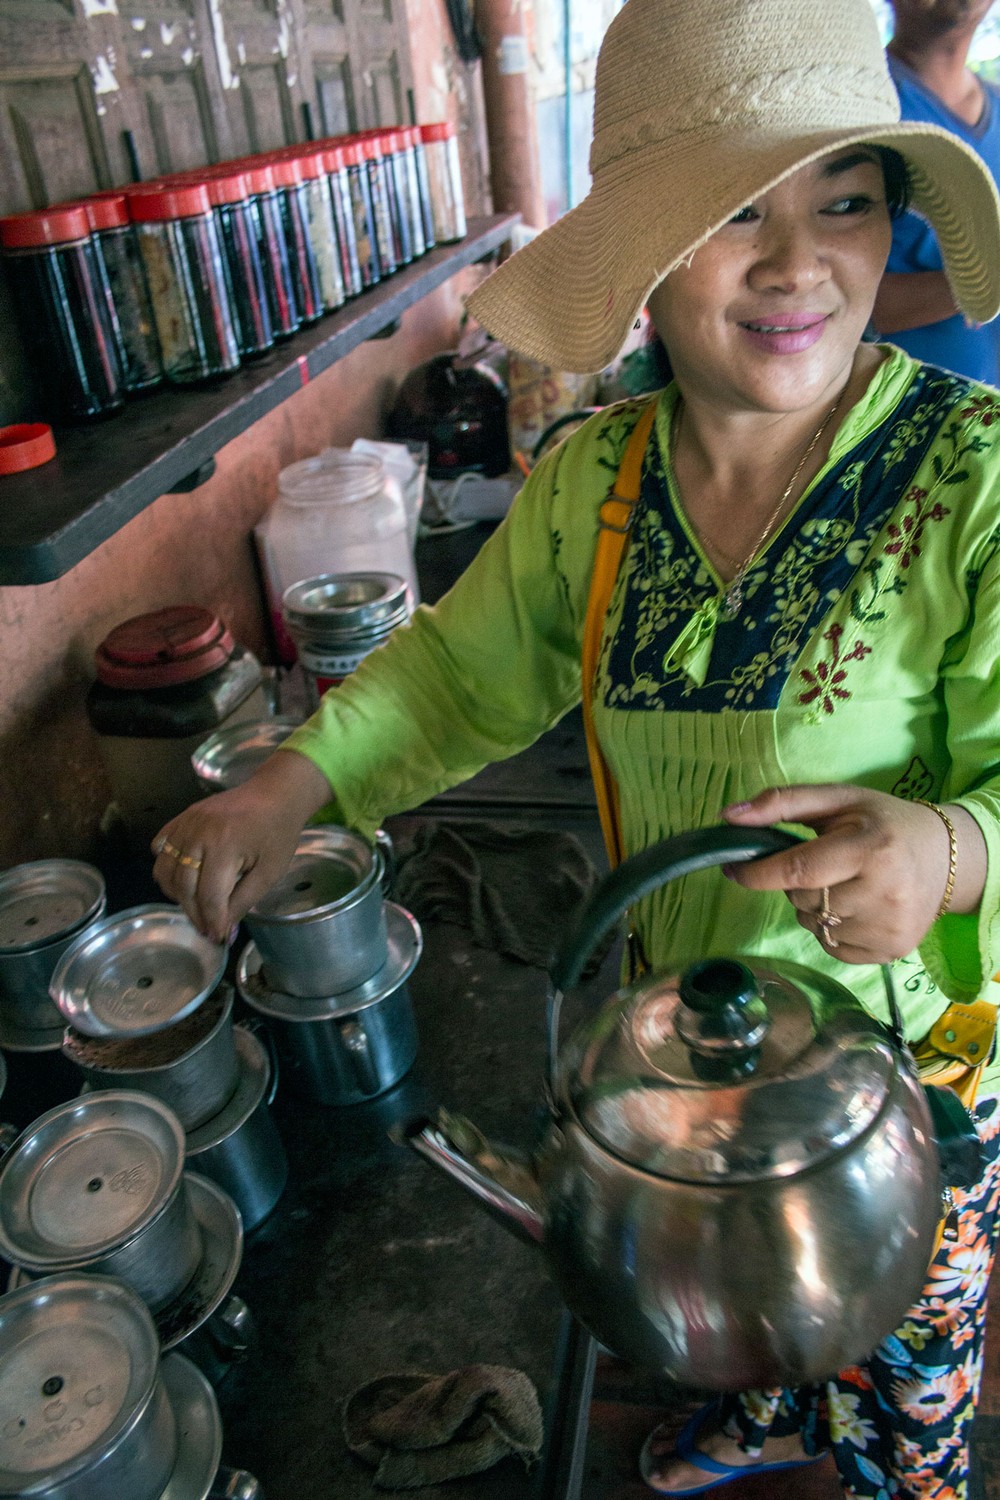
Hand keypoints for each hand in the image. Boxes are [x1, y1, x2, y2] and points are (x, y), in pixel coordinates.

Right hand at [151, 750, 333, 940]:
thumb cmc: (278, 833)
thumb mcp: (269, 872)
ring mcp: (185, 823)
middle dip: (195, 914)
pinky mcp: (180, 818)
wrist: (275, 794)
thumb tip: (224, 931)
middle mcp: (198, 833)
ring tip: (196, 905)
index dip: (214, 922)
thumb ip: (244, 901)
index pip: (210, 897)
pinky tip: (185, 879)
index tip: (219, 937)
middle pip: (183, 887)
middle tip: (207, 927)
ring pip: (165, 871)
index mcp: (225, 846)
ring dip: (177, 895)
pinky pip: (160, 849)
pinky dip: (167, 869)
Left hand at [722, 783, 985, 964]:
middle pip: (803, 901)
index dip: (758, 874)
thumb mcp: (838, 799)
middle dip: (796, 885)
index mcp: (870, 848)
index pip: (799, 870)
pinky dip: (830, 929)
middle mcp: (885, 892)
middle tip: (823, 866)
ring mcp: (889, 927)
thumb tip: (728, 817)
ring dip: (813, 908)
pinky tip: (855, 907)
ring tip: (844, 885)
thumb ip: (781, 803)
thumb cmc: (883, 822)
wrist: (946, 857)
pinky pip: (832, 947)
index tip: (733, 869)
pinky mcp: (892, 952)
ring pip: (814, 926)